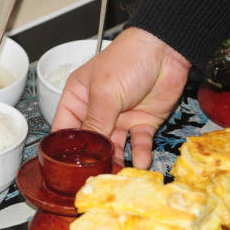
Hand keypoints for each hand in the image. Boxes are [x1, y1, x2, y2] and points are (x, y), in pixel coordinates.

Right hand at [51, 27, 190, 168]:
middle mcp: (97, 111)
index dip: (65, 149)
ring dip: (116, 161)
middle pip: (90, 143)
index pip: (65, 129)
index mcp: (78, 98)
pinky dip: (140, 154)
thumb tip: (86, 151)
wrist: (165, 51)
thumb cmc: (128, 59)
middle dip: (92, 160)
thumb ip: (95, 123)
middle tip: (94, 178)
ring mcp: (120, 118)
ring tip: (118, 175)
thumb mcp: (105, 92)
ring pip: (114, 147)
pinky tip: (140, 163)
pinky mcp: (142, 123)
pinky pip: (138, 144)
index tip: (67, 169)